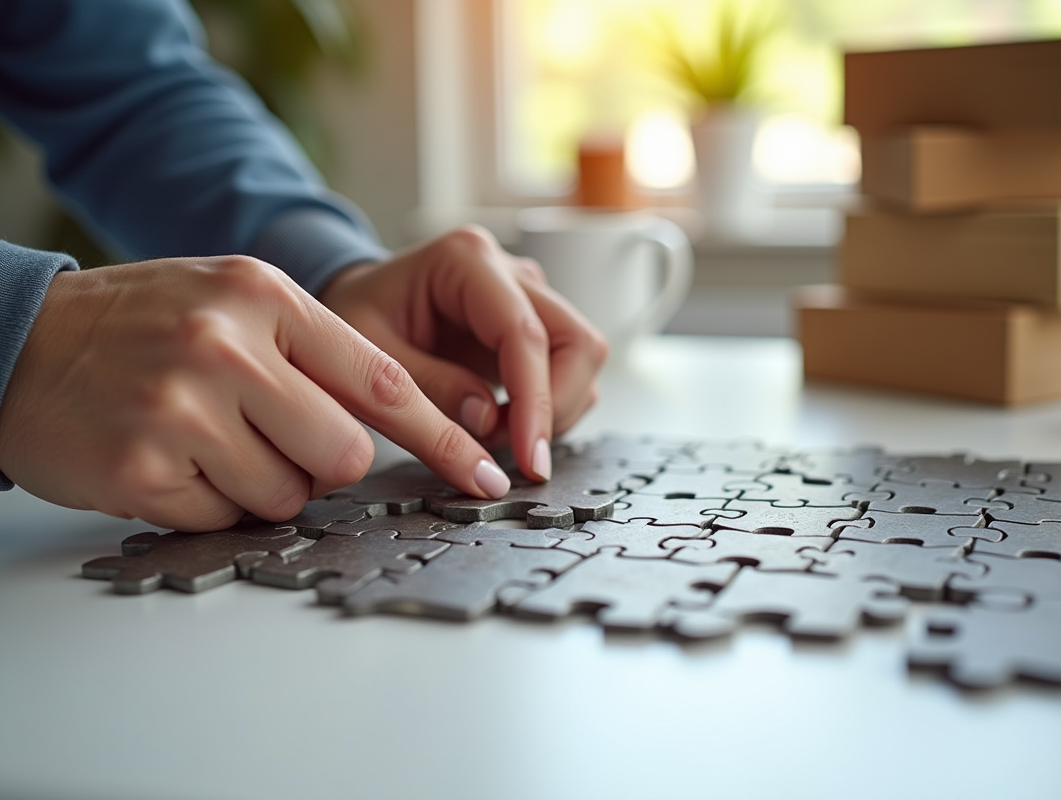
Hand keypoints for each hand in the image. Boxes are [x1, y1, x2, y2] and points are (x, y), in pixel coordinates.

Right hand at [0, 256, 511, 530]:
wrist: (21, 340)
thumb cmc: (144, 324)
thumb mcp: (235, 300)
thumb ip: (313, 351)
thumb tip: (391, 426)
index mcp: (265, 296)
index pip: (382, 382)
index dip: (443, 435)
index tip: (484, 471)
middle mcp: (227, 348)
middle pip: (345, 454)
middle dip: (322, 461)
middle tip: (274, 435)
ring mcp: (182, 410)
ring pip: (288, 493)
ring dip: (261, 481)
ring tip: (207, 437)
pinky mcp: (144, 470)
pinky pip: (226, 516)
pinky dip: (209, 499)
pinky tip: (170, 458)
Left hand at [319, 226, 607, 481]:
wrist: (358, 303)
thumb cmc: (356, 318)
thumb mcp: (363, 358)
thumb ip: (425, 388)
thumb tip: (487, 421)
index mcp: (466, 261)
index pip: (525, 333)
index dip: (535, 402)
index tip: (530, 458)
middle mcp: (510, 273)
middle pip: (578, 342)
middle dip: (554, 408)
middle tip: (507, 450)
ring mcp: (529, 299)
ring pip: (583, 359)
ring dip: (551, 412)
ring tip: (490, 434)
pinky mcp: (535, 329)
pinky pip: (568, 374)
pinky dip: (545, 410)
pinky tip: (501, 424)